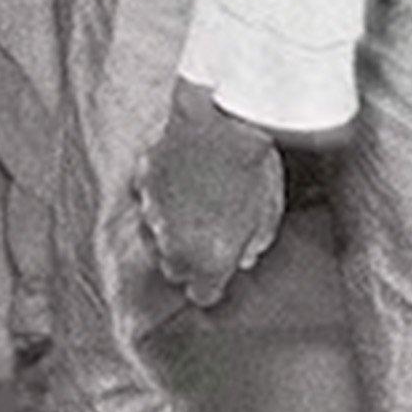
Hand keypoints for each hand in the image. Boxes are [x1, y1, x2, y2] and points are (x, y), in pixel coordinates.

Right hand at [139, 81, 284, 306]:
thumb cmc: (252, 164)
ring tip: (198, 196)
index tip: (221, 269)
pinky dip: (161, 191)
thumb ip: (253, 243)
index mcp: (209, 260)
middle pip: (174, 269)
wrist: (225, 117)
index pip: (202, 295)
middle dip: (191, 257)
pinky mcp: (143, 181)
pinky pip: (148, 197)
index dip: (213, 282)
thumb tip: (244, 257)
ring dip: (172, 225)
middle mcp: (174, 245)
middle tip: (210, 232)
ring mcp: (152, 213)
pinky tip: (181, 171)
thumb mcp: (268, 211)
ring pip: (156, 235)